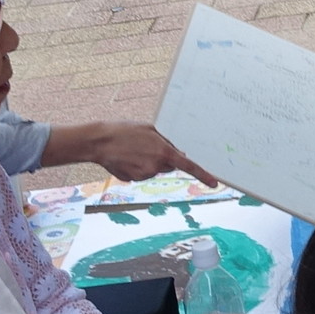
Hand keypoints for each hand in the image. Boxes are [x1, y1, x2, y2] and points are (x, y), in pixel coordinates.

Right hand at [44, 121, 210, 183]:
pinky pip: (142, 174)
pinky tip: (126, 158)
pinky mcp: (134, 179)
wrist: (100, 141)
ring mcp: (145, 174)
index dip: (203, 175)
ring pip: (154, 170)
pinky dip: (137, 167)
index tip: (214, 183)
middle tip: (145, 146)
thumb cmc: (125, 131)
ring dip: (148, 162)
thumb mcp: (150, 130)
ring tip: (132, 150)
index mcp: (164, 151)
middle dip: (162, 158)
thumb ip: (167, 142)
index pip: (189, 166)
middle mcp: (157, 165)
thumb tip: (180, 155)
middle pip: (168, 166)